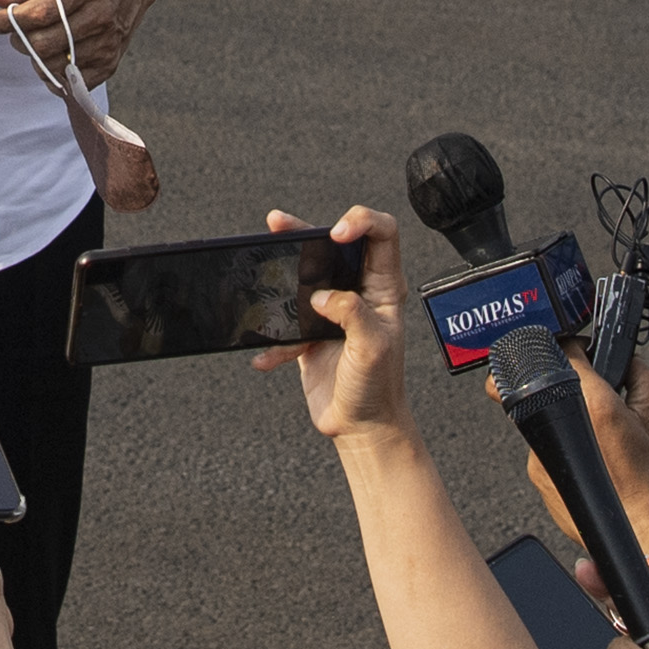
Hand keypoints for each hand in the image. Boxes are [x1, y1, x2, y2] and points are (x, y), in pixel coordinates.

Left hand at [0, 0, 158, 83]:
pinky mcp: (109, 65)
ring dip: (36, 57)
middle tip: (20, 29)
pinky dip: (53, 74)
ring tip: (40, 38)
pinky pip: (69, 84)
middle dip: (20, 39)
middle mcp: (100, 17)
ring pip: (53, 66)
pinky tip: (55, 54)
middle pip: (43, 44)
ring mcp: (107, 44)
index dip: (8, 21)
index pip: (39, 13)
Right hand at [252, 207, 408, 440]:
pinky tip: (267, 356)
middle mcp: (359, 292)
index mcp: (384, 289)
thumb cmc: (378, 389)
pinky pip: (283, 320)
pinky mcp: (308, 330)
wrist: (360, 427)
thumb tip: (320, 295)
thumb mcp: (373, 347)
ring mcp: (332, 310)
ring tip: (264, 250)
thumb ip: (351, 312)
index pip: (382, 234)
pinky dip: (271, 338)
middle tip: (282, 223)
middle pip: (335, 244)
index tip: (336, 233)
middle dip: (307, 230)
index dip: (361, 222)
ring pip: (304, 273)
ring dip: (281, 267)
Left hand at [521, 355, 648, 552]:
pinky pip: (540, 447)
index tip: (578, 352)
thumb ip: (644, 383)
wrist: (633, 529)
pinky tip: (581, 459)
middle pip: (533, 379)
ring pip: (538, 417)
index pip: (563, 350)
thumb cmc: (646, 483)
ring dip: (557, 418)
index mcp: (591, 403)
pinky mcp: (534, 471)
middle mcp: (558, 421)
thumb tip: (631, 361)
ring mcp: (539, 449)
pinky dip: (557, 447)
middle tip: (565, 383)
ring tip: (586, 435)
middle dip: (546, 376)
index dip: (571, 346)